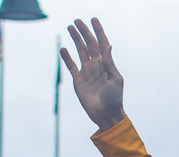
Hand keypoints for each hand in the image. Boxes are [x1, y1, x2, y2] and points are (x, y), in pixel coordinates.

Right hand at [61, 18, 125, 132]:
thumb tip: (108, 46)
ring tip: (70, 28)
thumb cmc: (114, 98)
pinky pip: (71, 66)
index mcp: (107, 64)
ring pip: (80, 51)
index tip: (94, 20)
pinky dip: (66, 57)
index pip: (102, 44)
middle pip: (89, 44)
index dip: (98, 31)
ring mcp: (87, 72)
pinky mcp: (78, 80)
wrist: (106, 115)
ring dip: (76, 39)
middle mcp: (96, 65)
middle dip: (84, 32)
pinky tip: (63, 49)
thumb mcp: (115, 80)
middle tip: (77, 21)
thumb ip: (110, 63)